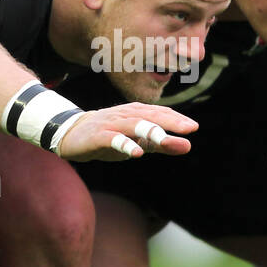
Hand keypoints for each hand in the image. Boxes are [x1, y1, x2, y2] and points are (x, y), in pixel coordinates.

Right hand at [55, 103, 197, 160]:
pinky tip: (137, 153)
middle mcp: (126, 115)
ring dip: (151, 131)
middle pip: (150, 116)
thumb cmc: (110, 137)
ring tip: (166, 139)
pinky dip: (125, 144)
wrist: (72, 135)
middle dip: (170, 121)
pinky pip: (113, 139)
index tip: (193, 127)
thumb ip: (162, 144)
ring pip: (134, 124)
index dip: (176, 119)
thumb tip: (189, 145)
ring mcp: (111, 124)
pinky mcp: (98, 136)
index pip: (160, 113)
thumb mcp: (139, 141)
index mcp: (136, 113)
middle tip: (189, 129)